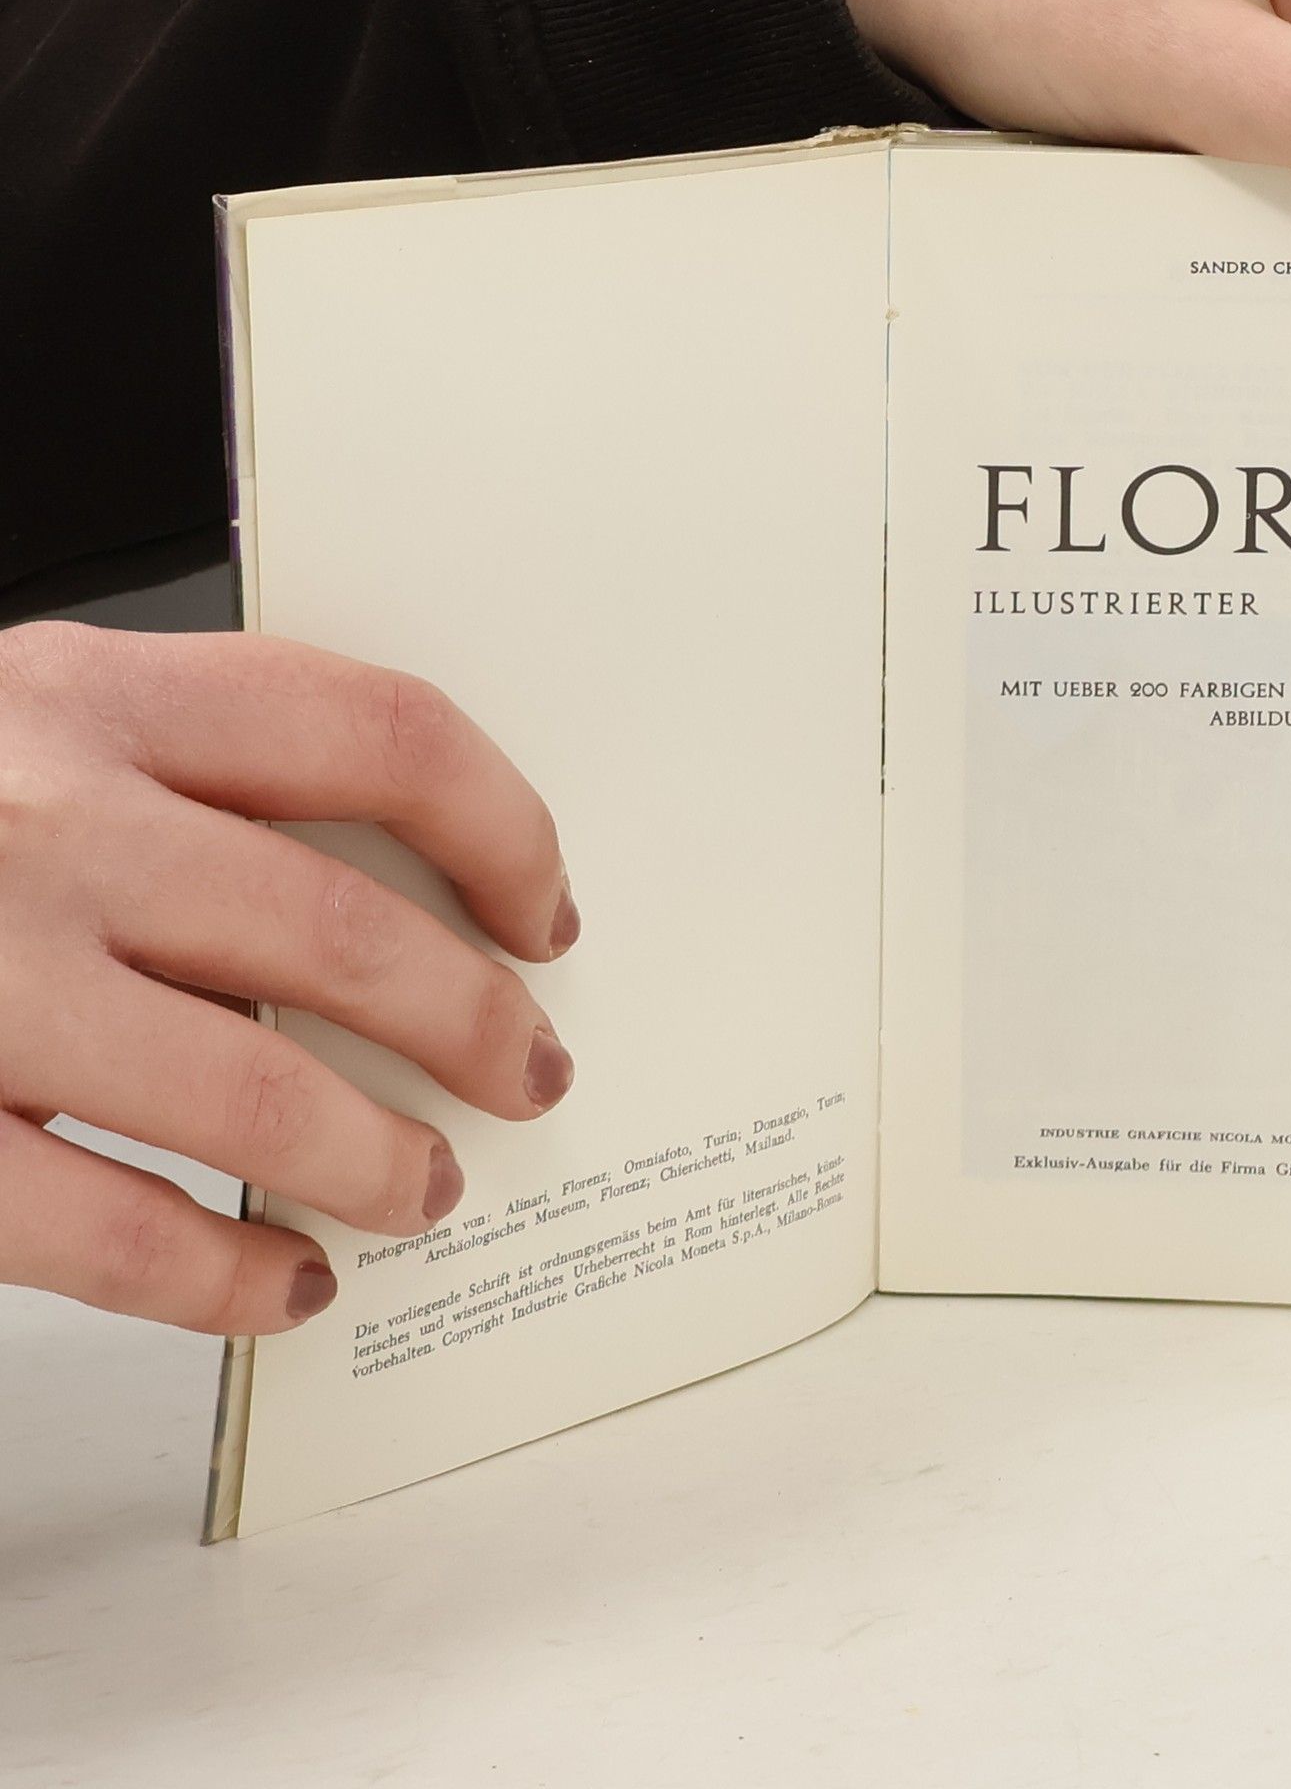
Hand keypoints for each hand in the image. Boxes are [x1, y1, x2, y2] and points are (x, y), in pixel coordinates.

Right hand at [0, 622, 577, 1334]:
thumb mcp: (28, 727)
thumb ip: (186, 777)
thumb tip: (410, 899)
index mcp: (91, 695)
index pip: (377, 733)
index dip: (501, 829)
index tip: (545, 911)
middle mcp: (41, 820)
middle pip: (344, 935)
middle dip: (475, 1023)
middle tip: (530, 1072)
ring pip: (256, 1096)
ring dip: (380, 1159)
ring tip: (431, 1186)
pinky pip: (109, 1234)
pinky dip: (226, 1279)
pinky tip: (284, 1287)